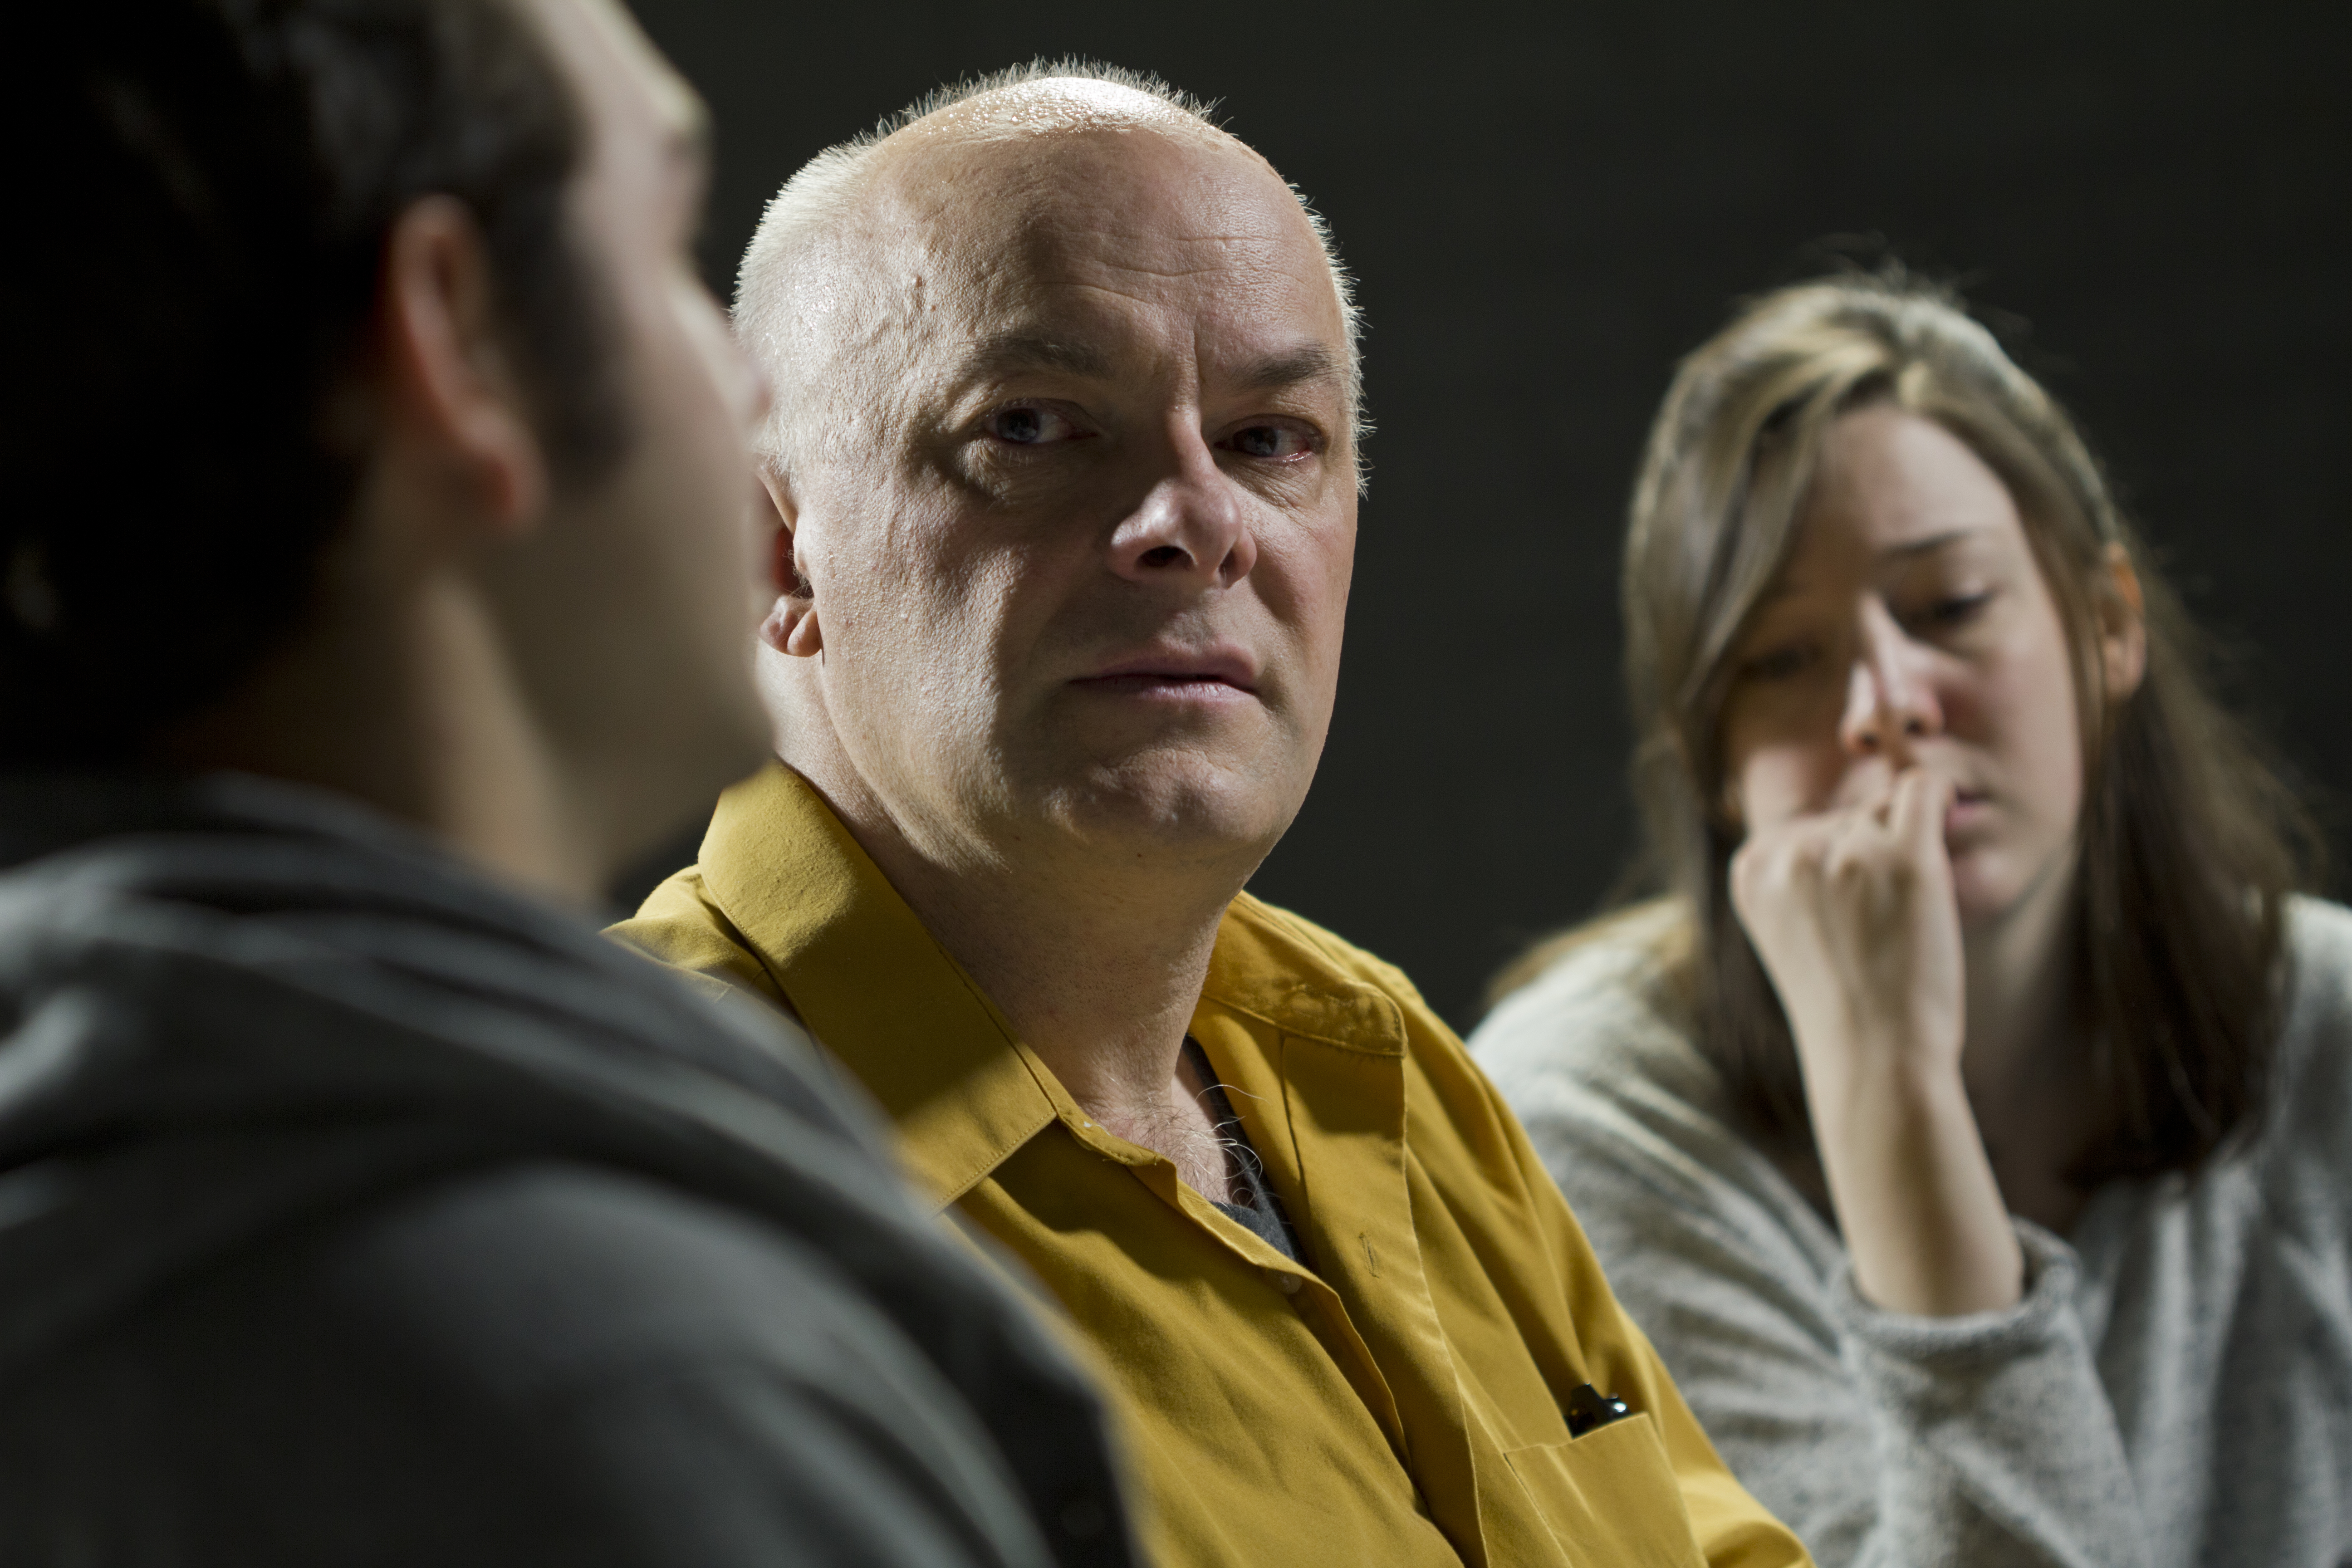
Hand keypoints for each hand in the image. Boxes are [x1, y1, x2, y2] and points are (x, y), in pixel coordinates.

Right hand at [1729, 769, 1963, 1115]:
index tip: (1846, 914)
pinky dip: (1937, 798)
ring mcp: (1845, 852)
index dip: (1836, 864)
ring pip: (1884, 810)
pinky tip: (1943, 819)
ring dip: (1902, 848)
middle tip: (1880, 924)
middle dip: (1871, 856)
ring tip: (1903, 912)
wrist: (1875, 1058)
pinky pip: (1922, 789)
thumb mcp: (1792, 929)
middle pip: (1846, 817)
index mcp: (1750, 869)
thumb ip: (1798, 874)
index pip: (1804, 826)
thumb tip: (1842, 816)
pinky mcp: (1904, 858)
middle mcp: (1790, 854)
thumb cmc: (1843, 1003)